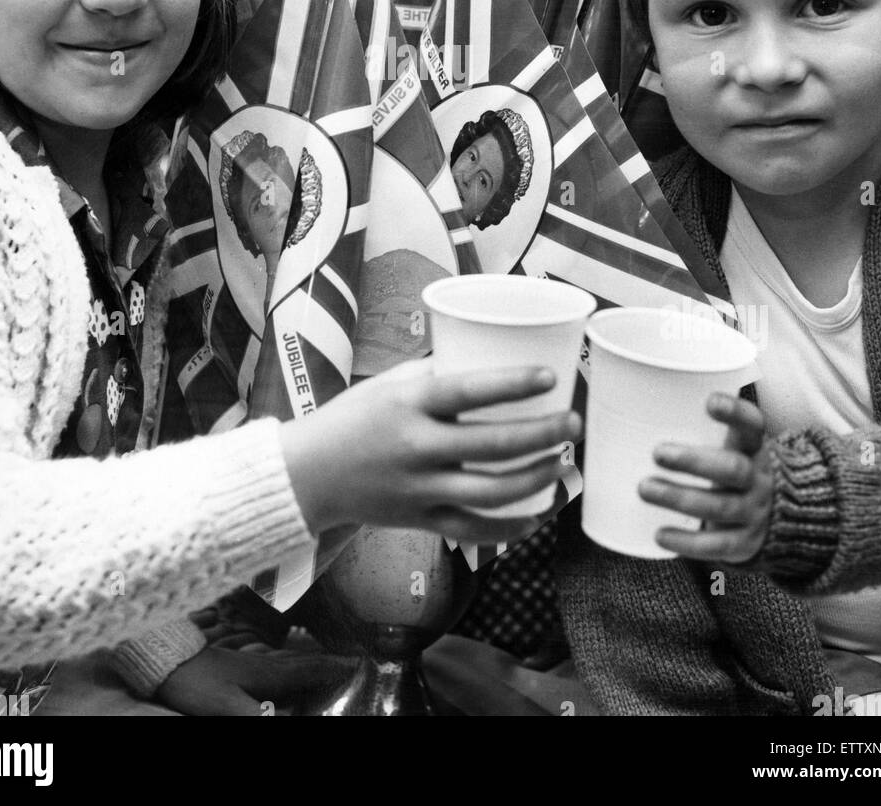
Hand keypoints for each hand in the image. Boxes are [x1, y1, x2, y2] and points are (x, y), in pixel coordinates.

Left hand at [154, 644, 352, 716]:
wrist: (164, 658)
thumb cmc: (197, 684)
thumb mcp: (229, 709)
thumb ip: (262, 720)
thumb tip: (296, 720)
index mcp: (267, 672)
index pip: (308, 669)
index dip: (332, 668)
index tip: (355, 664)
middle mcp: (262, 661)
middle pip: (301, 661)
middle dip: (325, 662)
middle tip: (346, 662)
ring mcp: (247, 658)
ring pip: (285, 658)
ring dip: (306, 659)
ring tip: (320, 661)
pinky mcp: (233, 660)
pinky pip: (270, 658)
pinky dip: (284, 660)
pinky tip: (278, 662)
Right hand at [280, 358, 581, 544]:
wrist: (307, 474)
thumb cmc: (355, 417)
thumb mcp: (390, 383)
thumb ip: (437, 373)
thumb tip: (490, 351)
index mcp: (408, 403)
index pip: (467, 390)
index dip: (513, 383)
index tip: (550, 376)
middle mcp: (415, 446)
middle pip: (491, 445)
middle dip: (541, 435)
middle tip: (572, 424)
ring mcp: (418, 489)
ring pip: (490, 492)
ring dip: (535, 480)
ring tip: (562, 465)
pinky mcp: (419, 520)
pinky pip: (473, 530)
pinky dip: (510, 527)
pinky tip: (538, 515)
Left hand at [637, 394, 773, 562]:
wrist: (773, 517)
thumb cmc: (727, 467)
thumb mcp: (725, 444)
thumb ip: (692, 427)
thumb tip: (624, 411)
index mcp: (752, 447)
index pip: (753, 425)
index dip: (736, 412)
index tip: (710, 401)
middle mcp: (758, 478)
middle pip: (734, 468)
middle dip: (694, 461)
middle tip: (658, 453)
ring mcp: (754, 512)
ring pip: (721, 506)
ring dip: (680, 497)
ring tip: (644, 489)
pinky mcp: (745, 543)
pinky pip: (718, 545)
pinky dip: (687, 542)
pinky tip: (658, 534)